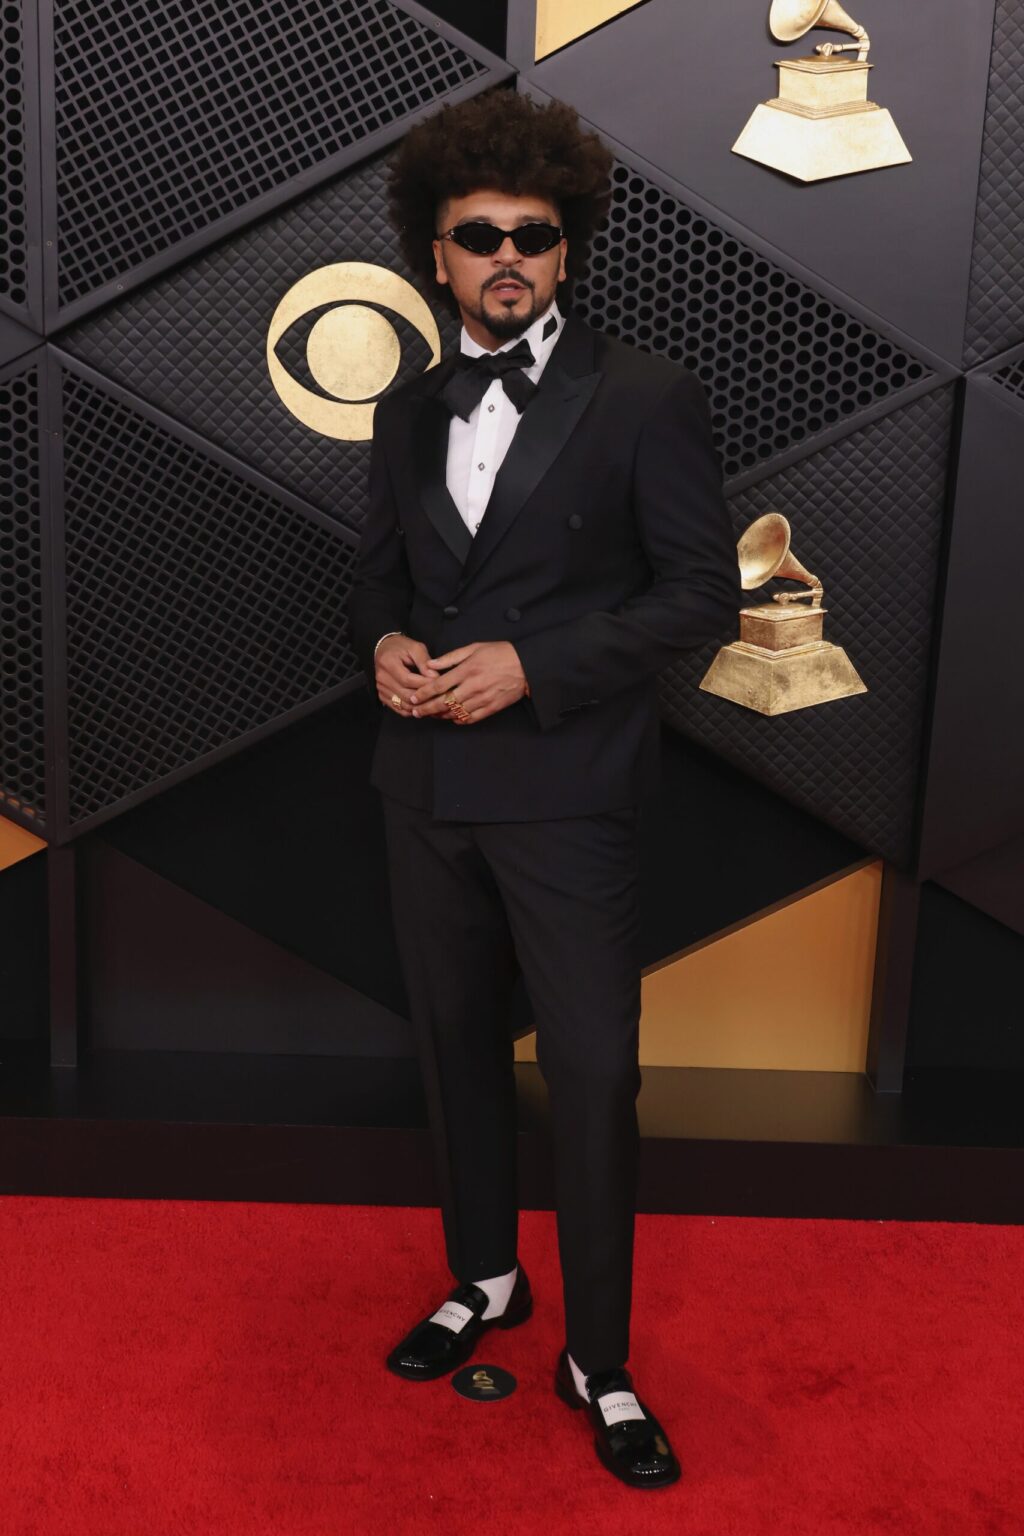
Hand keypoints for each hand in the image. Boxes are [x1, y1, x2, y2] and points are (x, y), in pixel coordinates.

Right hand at [375, 634, 435, 713]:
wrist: (384, 649)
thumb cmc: (401, 647)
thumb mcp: (415, 648)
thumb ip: (425, 662)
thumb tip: (435, 677)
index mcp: (388, 663)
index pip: (408, 680)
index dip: (425, 684)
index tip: (440, 683)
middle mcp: (382, 679)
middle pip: (406, 695)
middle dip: (425, 697)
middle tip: (440, 696)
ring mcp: (381, 689)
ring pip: (403, 705)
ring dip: (420, 707)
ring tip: (434, 703)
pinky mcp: (383, 696)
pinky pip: (398, 709)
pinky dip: (411, 711)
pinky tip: (422, 707)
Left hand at [410, 641, 528, 724]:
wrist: (527, 666)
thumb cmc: (500, 653)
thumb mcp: (474, 648)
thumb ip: (451, 657)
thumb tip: (431, 664)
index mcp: (467, 670)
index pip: (439, 685)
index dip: (423, 693)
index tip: (414, 698)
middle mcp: (473, 686)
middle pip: (444, 702)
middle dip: (427, 708)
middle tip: (416, 712)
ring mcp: (483, 699)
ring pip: (456, 712)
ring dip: (440, 716)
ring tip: (431, 716)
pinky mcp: (492, 708)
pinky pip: (471, 718)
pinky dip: (459, 720)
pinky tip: (452, 718)